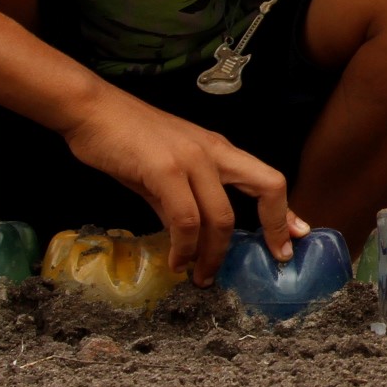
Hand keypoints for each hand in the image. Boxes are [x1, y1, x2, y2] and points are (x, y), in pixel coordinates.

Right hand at [58, 83, 298, 284]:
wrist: (90, 109)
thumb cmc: (124, 139)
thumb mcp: (163, 173)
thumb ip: (182, 204)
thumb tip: (190, 239)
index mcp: (219, 149)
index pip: (268, 179)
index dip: (285, 211)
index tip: (295, 237)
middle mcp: (213, 151)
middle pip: (266, 187)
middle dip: (273, 228)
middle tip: (272, 261)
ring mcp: (191, 158)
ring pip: (221, 215)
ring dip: (213, 254)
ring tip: (201, 276)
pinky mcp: (164, 168)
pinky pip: (185, 217)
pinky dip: (183, 246)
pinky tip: (176, 260)